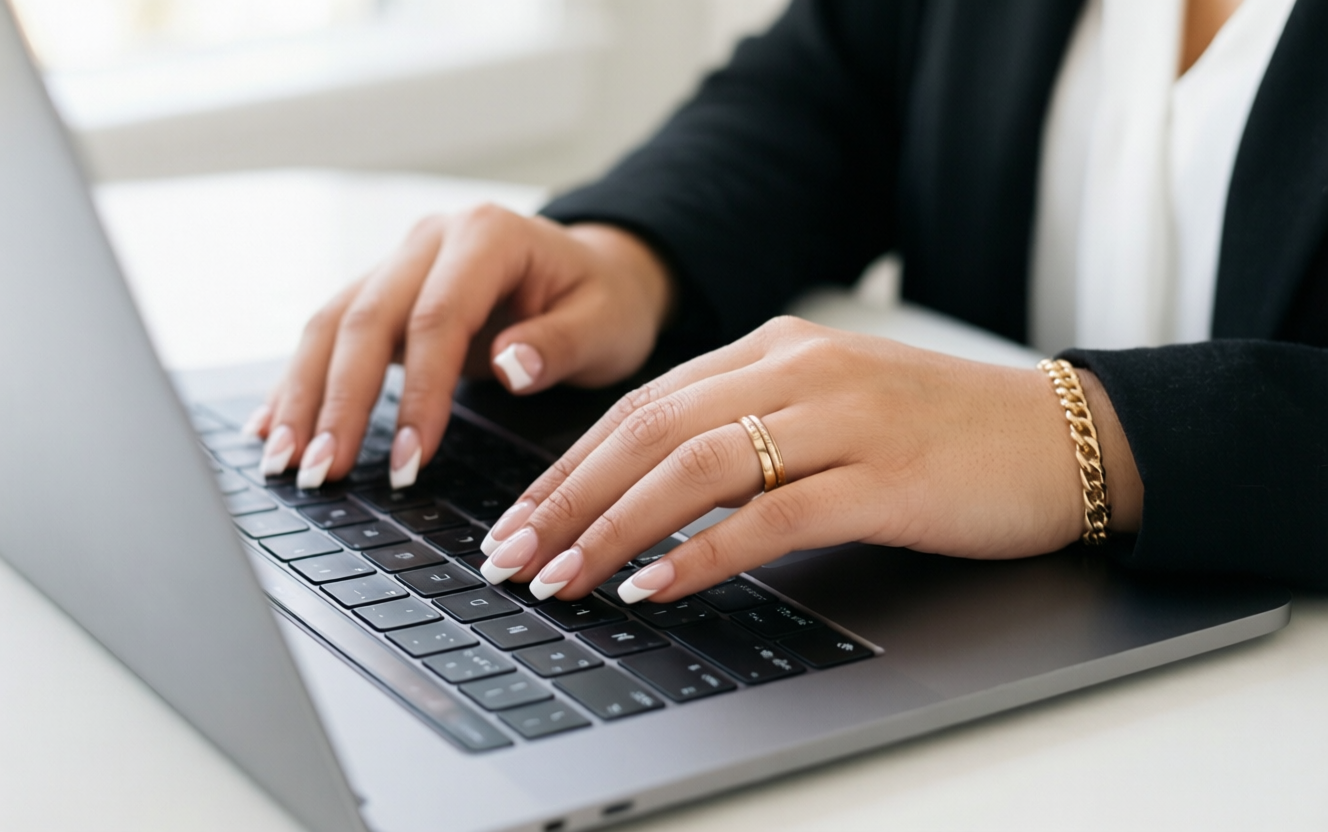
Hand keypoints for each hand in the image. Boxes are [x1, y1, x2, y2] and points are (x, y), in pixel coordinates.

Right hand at [241, 207, 673, 489]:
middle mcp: (431, 239)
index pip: (436, 318)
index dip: (417, 394)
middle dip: (338, 401)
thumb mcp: (605, 325)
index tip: (408, 461)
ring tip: (285, 461)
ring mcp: (401, 261)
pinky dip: (301, 381)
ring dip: (303, 394)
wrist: (598, 273)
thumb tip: (510, 368)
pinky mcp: (386, 292)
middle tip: (321, 471)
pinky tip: (272, 426)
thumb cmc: (606, 301)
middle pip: (366, 319)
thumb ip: (558, 346)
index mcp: (487, 236)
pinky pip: (332, 333)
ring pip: (333, 324)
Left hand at [478, 317, 1142, 602]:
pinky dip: (702, 555)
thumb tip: (653, 491)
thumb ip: (749, 425)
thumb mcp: (831, 404)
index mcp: (775, 348)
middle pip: (650, 432)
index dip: (570, 464)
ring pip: (694, 468)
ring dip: (613, 528)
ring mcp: (842, 418)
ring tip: (561, 577)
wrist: (1061, 436)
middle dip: (567, 499)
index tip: (522, 516)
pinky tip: (655, 587)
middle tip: (511, 555)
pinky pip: (771, 517)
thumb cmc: (940, 429)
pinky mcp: (882, 476)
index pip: (643, 404)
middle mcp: (798, 370)